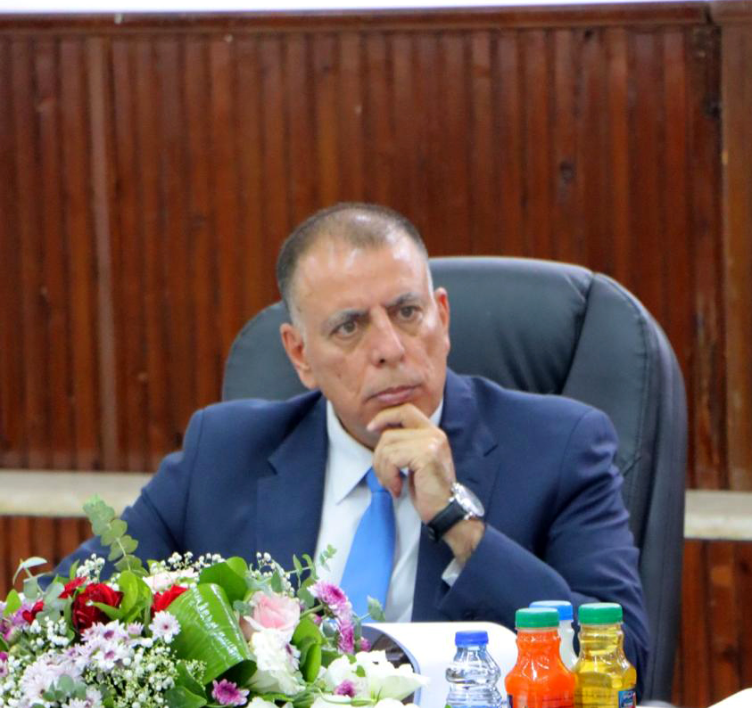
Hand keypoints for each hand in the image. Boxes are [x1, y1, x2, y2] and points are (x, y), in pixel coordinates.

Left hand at [367, 404, 483, 561]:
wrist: (447, 511)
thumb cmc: (428, 491)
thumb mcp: (416, 461)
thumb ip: (405, 444)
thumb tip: (380, 432)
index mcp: (432, 432)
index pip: (405, 410)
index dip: (385, 416)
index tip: (371, 428)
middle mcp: (434, 434)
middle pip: (389, 433)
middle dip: (378, 457)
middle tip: (384, 477)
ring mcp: (431, 443)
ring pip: (387, 447)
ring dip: (382, 470)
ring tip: (392, 485)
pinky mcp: (425, 455)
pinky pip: (391, 459)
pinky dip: (388, 476)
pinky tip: (398, 488)